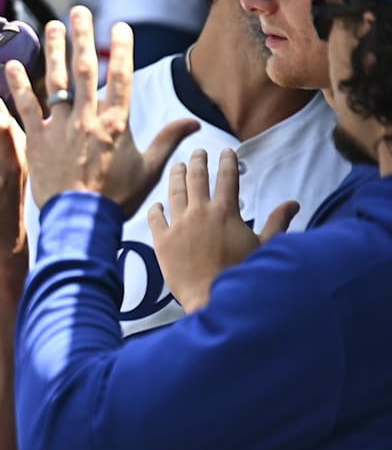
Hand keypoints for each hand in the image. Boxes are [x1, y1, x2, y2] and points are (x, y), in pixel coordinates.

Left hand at [6, 6, 198, 214]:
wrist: (81, 222)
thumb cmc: (116, 199)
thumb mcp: (149, 170)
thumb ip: (168, 141)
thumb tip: (194, 123)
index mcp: (116, 123)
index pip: (122, 77)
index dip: (122, 49)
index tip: (119, 26)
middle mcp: (88, 118)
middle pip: (86, 69)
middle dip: (83, 37)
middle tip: (79, 11)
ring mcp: (60, 127)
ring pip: (55, 80)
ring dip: (53, 51)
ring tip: (50, 25)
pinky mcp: (36, 140)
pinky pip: (25, 106)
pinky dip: (18, 85)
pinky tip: (11, 65)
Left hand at [147, 148, 298, 312]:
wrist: (213, 297)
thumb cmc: (241, 273)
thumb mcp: (264, 246)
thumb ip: (277, 222)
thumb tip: (293, 203)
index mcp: (225, 212)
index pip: (227, 178)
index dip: (227, 162)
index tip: (226, 151)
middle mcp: (200, 213)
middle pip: (197, 178)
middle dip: (198, 161)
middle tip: (198, 153)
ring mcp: (179, 225)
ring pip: (174, 192)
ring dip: (176, 176)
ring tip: (177, 166)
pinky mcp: (162, 241)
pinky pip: (156, 218)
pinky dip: (156, 208)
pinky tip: (157, 204)